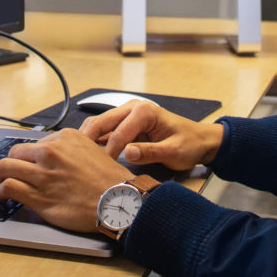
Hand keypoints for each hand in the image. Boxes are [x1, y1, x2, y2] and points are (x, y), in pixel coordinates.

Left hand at [0, 129, 132, 232]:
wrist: (118, 200)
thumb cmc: (110, 180)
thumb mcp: (92, 150)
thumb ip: (70, 150)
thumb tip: (54, 156)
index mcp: (64, 138)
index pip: (34, 143)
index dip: (27, 157)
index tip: (26, 164)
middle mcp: (51, 153)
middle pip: (15, 152)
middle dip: (8, 164)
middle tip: (6, 174)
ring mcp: (43, 174)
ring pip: (5, 168)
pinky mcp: (39, 195)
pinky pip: (9, 187)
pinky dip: (1, 191)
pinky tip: (3, 196)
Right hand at [79, 101, 223, 170]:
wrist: (199, 140)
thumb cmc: (189, 143)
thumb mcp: (173, 152)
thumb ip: (150, 152)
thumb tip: (128, 153)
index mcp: (144, 111)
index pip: (118, 132)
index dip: (109, 152)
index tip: (103, 169)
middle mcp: (132, 107)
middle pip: (101, 122)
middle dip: (87, 140)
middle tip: (77, 160)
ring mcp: (127, 114)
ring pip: (99, 124)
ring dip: (87, 139)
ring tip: (77, 158)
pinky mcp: (125, 123)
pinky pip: (105, 130)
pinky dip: (94, 141)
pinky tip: (86, 154)